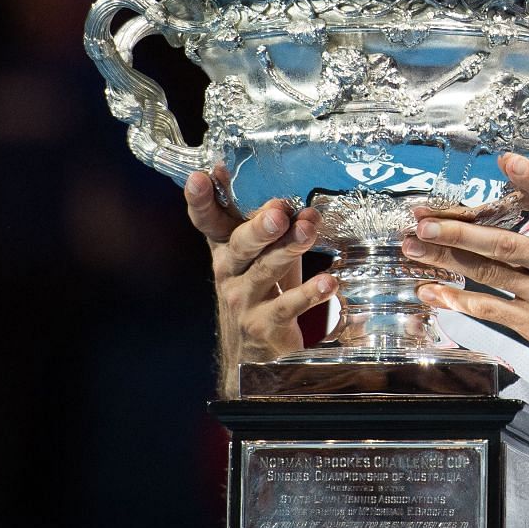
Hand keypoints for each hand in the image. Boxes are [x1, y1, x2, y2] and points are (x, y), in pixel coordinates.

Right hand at [185, 165, 337, 391]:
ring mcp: (243, 300)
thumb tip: (264, 187)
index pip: (207, 220)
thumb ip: (260, 216)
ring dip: (289, 249)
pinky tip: (328, 282)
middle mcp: (228, 271)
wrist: (252, 350)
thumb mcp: (256, 250)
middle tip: (278, 213)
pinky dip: (309, 293)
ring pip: (266, 271)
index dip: (200, 199)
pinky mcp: (264, 325)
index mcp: (224, 247)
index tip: (200, 177)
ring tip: (309, 232)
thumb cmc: (260, 287)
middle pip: (240, 245)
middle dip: (259, 227)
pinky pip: (287, 307)